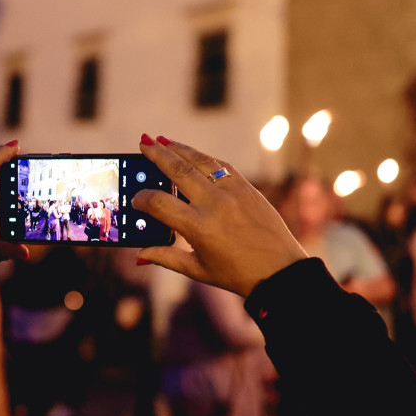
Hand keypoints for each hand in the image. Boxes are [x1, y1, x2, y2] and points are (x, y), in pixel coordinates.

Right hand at [131, 135, 306, 296]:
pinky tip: (191, 155)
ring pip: (200, 161)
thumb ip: (166, 257)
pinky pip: (221, 165)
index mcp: (198, 227)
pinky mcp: (247, 188)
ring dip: (179, 148)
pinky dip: (203, 158)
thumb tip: (139, 254)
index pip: (159, 203)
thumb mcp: (197, 270)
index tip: (136, 199)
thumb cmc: (237, 274)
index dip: (142, 199)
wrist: (280, 270)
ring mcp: (233, 192)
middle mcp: (214, 204)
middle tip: (143, 144)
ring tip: (162, 140)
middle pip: (177, 170)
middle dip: (157, 155)